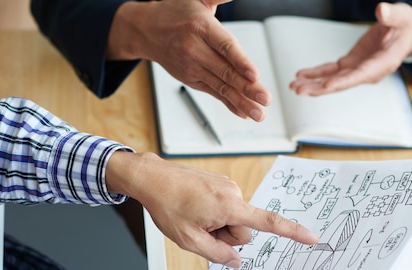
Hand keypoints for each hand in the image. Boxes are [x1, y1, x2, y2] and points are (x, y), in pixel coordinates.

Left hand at [106, 151, 318, 267]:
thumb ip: (217, 254)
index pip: (268, 223)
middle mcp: (234, 194)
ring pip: (234, 220)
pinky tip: (196, 209)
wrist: (154, 177)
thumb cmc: (168, 206)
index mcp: (229, 207)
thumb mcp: (189, 240)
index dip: (293, 232)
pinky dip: (215, 214)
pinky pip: (227, 209)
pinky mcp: (223, 185)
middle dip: (226, 236)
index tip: (312, 238)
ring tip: (195, 217)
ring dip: (218, 225)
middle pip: (244, 230)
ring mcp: (229, 188)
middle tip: (200, 229)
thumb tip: (237, 262)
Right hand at [108, 0, 270, 120]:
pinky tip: (243, 113)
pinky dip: (229, 104)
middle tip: (265, 98)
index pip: (225, 46)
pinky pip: (214, 93)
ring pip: (222, 87)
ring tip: (259, 113)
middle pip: (226, 71)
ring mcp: (193, 67)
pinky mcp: (192, 80)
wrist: (147, 30)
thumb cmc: (176, 14)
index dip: (241, 62)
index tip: (255, 75)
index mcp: (201, 27)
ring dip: (242, 102)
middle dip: (248, 88)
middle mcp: (196, 50)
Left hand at [289, 2, 411, 95]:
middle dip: (320, 88)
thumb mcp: (402, 15)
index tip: (325, 87)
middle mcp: (369, 71)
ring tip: (294, 86)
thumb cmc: (405, 25)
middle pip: (342, 83)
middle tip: (299, 90)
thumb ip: (392, 14)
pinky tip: (301, 76)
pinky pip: (331, 71)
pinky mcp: (352, 63)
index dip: (342, 82)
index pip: (360, 75)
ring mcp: (359, 69)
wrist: (406, 32)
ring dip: (314, 84)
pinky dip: (316, 73)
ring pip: (334, 80)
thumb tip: (382, 11)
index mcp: (384, 62)